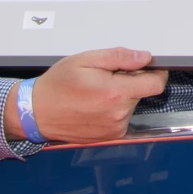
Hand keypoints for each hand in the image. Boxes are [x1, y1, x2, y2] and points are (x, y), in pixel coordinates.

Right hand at [14, 47, 166, 144]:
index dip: (154, 72)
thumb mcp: (86, 60)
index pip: (156, 84)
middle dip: (130, 81)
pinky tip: (94, 104)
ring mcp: (114, 128)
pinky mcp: (109, 136)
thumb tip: (145, 57)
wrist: (36, 113)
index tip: (145, 66)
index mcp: (116, 94)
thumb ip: (119, 57)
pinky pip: (122, 117)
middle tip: (105, 77)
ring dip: (121, 96)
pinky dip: (114, 109)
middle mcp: (118, 114)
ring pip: (131, 105)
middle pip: (142, 92)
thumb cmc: (58, 85)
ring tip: (95, 92)